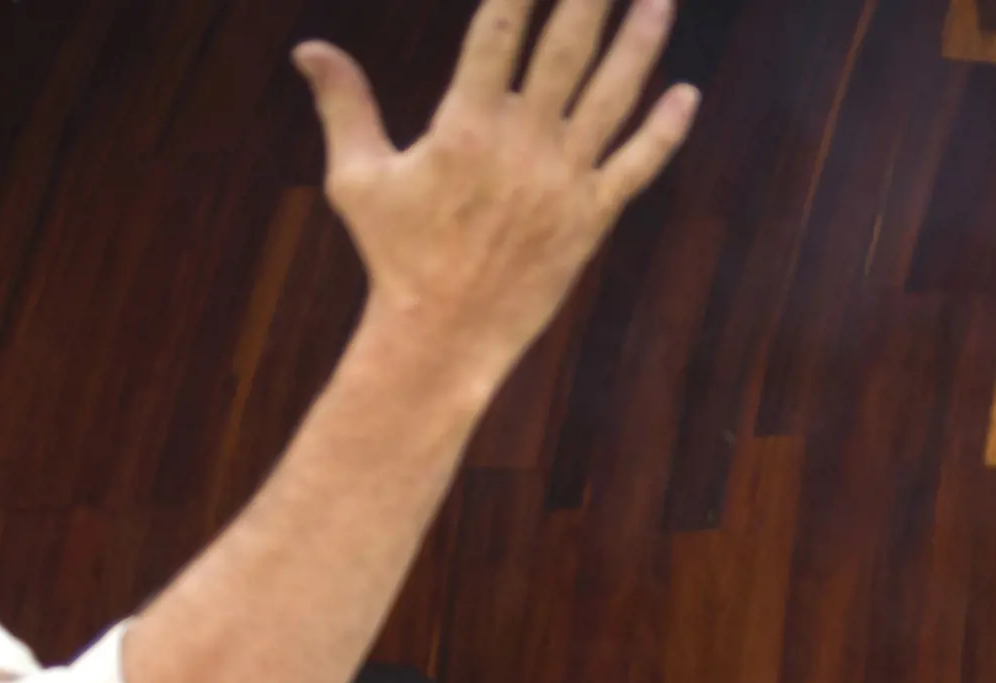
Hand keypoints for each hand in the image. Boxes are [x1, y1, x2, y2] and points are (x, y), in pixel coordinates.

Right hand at [291, 0, 697, 392]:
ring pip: (611, 97)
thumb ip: (345, 104)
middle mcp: (522, 145)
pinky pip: (638, 166)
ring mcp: (563, 181)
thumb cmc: (396, 256)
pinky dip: (665, 130)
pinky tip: (687, 93)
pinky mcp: (591, 218)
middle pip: (566, 50)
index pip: (499, 32)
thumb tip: (308, 47)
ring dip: (640, 43)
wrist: (443, 336)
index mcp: (465, 126)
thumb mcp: (358, 177)